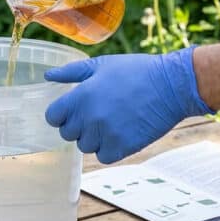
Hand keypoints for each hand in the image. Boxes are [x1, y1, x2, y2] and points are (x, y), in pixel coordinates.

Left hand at [44, 47, 213, 163]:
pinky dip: (108, 149)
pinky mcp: (123, 147)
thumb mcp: (101, 64)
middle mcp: (90, 117)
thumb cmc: (136, 71)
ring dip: (93, 138)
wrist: (171, 85)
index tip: (72, 111)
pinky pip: (103, 156)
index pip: (53, 117)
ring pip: (85, 146)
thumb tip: (48, 75)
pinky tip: (118, 133)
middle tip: (94, 115)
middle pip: (67, 134)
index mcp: (81, 96)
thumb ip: (71, 72)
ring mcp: (106, 134)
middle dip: (77, 125)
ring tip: (109, 122)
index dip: (60, 114)